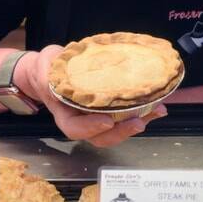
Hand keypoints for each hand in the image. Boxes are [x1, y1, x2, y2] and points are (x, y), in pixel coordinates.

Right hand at [16, 46, 167, 147]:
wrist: (52, 70)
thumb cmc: (48, 69)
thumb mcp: (45, 65)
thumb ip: (49, 70)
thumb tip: (56, 71)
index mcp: (64, 114)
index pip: (75, 129)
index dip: (90, 128)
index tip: (106, 121)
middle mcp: (82, 121)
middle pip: (101, 136)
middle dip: (121, 132)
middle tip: (139, 122)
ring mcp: (97, 117)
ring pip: (117, 130)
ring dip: (138, 123)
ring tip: (157, 111)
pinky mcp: (111, 110)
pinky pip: (125, 116)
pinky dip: (143, 112)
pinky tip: (157, 104)